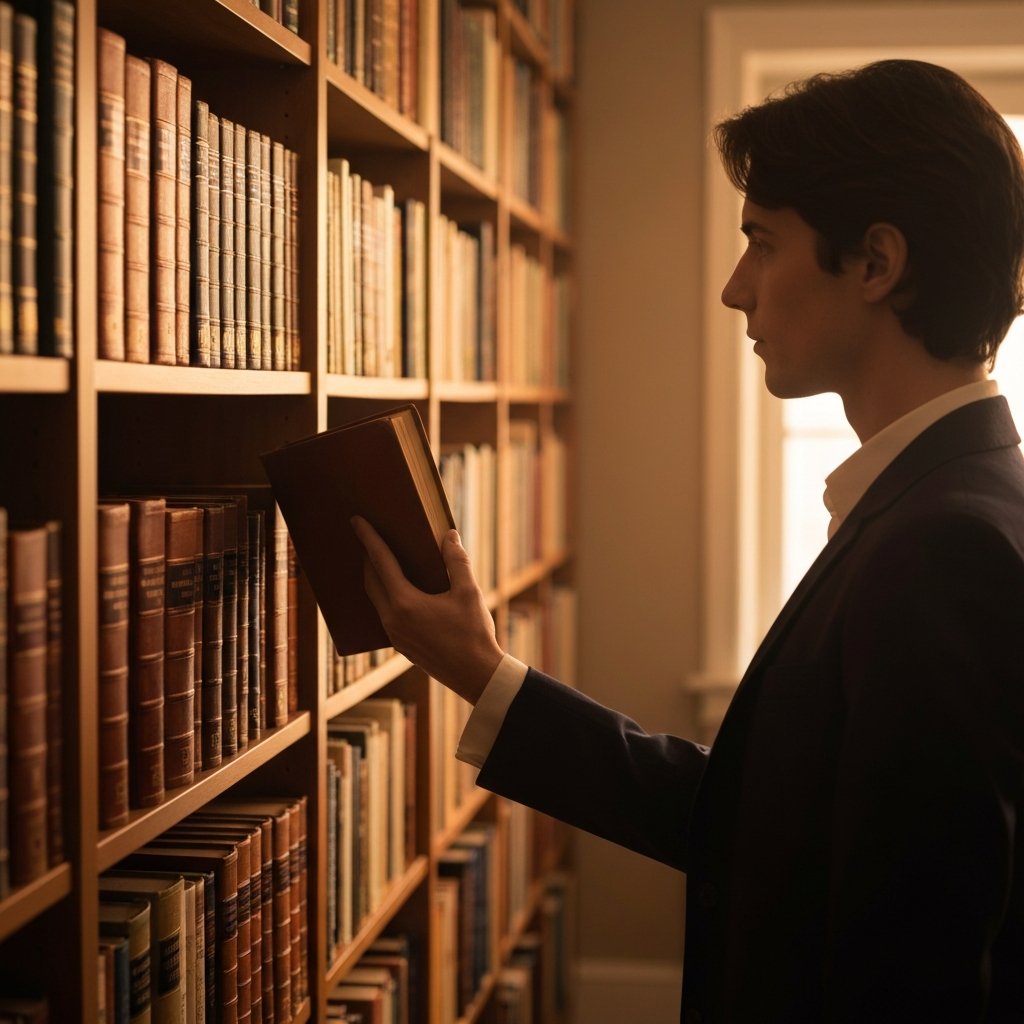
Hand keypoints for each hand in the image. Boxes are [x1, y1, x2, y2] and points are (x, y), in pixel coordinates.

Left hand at [351, 516, 503, 703]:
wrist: (476, 676)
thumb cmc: (474, 634)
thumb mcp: (469, 592)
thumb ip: (456, 561)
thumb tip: (449, 536)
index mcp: (405, 603)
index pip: (381, 563)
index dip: (369, 539)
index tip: (357, 521)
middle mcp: (393, 619)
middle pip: (371, 580)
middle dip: (368, 556)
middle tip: (369, 536)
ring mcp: (394, 634)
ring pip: (376, 598)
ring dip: (375, 577)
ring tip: (381, 560)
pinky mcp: (401, 645)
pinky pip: (384, 613)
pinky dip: (385, 595)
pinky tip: (397, 590)